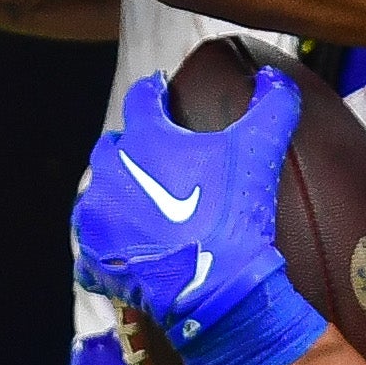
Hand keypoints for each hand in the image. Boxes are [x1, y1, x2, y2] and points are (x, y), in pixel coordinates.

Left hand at [72, 64, 327, 364]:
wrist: (215, 288)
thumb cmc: (234, 215)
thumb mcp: (260, 153)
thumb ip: (273, 106)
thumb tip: (275, 77)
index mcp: (144, 139)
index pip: (142, 99)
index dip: (154, 92)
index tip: (160, 91)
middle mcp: (108, 172)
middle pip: (112, 148)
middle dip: (130, 148)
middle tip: (155, 160)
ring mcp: (95, 218)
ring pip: (96, 196)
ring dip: (114, 196)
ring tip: (140, 207)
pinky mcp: (92, 259)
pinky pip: (90, 250)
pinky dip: (106, 250)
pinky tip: (127, 253)